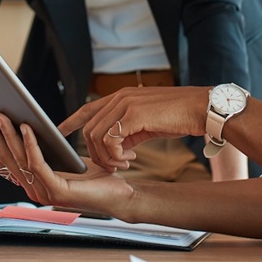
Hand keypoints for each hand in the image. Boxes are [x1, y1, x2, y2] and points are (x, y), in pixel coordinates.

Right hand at [0, 111, 132, 212]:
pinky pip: (38, 163)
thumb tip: (21, 121)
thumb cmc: (94, 174)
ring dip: (7, 134)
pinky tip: (26, 127)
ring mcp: (43, 193)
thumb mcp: (62, 156)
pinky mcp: (57, 191)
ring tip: (0, 114)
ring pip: (18, 159)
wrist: (120, 194)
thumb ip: (42, 147)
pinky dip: (30, 144)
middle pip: (4, 158)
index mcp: (30, 182)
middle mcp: (32, 190)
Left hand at [59, 86, 210, 171]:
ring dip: (107, 157)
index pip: (88, 108)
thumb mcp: (147, 122)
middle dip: (96, 153)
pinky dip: (115, 154)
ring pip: (96, 136)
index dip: (71, 121)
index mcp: (122, 96)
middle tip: (115, 165)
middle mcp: (120, 97)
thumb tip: (117, 147)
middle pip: (89, 128)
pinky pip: (110, 139)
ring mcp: (126, 104)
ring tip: (124, 163)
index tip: (59, 131)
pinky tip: (131, 158)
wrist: (202, 108)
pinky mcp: (134, 114)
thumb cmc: (179, 116)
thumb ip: (129, 130)